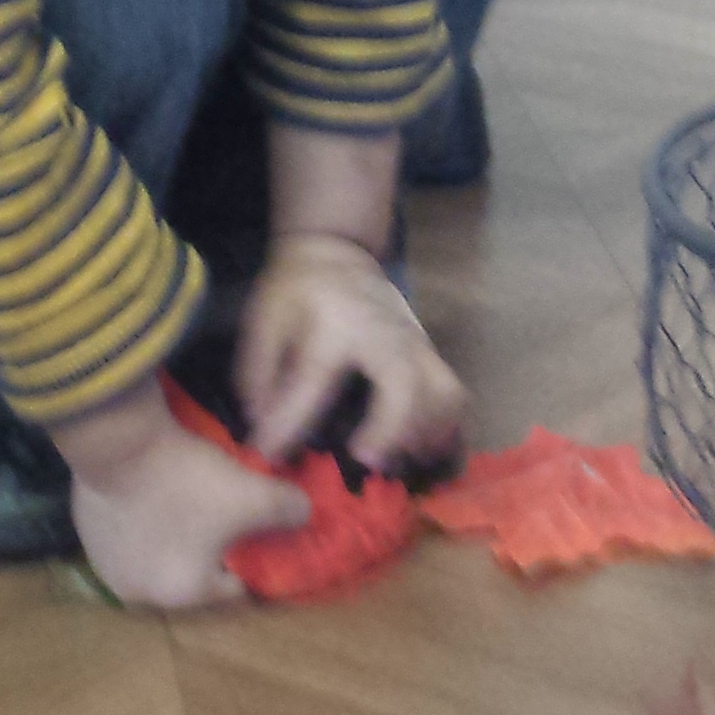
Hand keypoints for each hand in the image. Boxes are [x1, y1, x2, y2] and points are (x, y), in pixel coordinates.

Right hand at [56, 387, 313, 610]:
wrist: (116, 442)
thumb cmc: (188, 479)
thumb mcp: (254, 494)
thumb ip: (290, 511)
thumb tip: (303, 514)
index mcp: (184, 594)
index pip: (234, 590)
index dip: (252, 563)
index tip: (257, 536)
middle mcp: (141, 593)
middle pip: (191, 579)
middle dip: (210, 556)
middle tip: (224, 520)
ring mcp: (106, 567)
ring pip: (156, 561)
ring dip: (173, 544)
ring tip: (189, 508)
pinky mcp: (85, 538)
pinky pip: (128, 540)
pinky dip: (144, 526)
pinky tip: (155, 498)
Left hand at [238, 230, 465, 471]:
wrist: (337, 251)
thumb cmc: (297, 291)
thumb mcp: (264, 320)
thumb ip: (259, 374)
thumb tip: (263, 429)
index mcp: (336, 321)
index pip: (316, 378)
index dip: (291, 422)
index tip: (271, 453)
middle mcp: (384, 332)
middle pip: (405, 383)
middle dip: (390, 429)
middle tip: (365, 460)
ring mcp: (416, 343)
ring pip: (444, 392)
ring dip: (425, 434)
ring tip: (397, 463)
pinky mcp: (431, 355)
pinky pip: (456, 396)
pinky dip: (448, 431)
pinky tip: (425, 456)